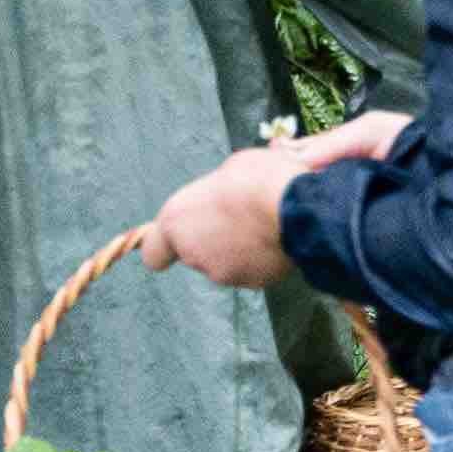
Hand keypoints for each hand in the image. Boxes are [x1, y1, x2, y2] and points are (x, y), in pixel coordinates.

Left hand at [138, 113, 409, 290]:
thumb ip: (215, 192)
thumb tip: (225, 196)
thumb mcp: (228, 170)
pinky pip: (254, 270)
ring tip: (263, 226)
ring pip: (226, 263)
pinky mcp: (254, 282)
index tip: (180, 237)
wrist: (299, 209)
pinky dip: (262, 259)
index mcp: (177, 221)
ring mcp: (223, 272)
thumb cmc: (259, 180)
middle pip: (196, 253)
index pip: (153, 253)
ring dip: (239, 249)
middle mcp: (193, 253)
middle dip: (213, 239)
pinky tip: (278, 238)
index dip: (166, 246)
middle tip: (238, 217)